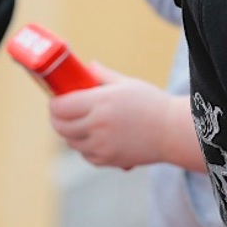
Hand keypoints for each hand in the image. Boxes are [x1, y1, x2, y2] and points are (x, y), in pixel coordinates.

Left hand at [48, 64, 203, 171]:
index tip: (55, 100)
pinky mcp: (109, 160)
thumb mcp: (127, 84)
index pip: (61, 106)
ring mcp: (102, 145)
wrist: (173, 132)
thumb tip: (89, 66)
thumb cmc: (152, 104)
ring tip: (77, 124)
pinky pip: (86, 155)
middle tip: (60, 113)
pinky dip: (85, 148)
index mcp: (100, 102)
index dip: (53, 104)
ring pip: (72, 142)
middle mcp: (98, 125)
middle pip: (61, 126)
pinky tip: (93, 138)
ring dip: (70, 134)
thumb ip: (103, 75)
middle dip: (57, 119)